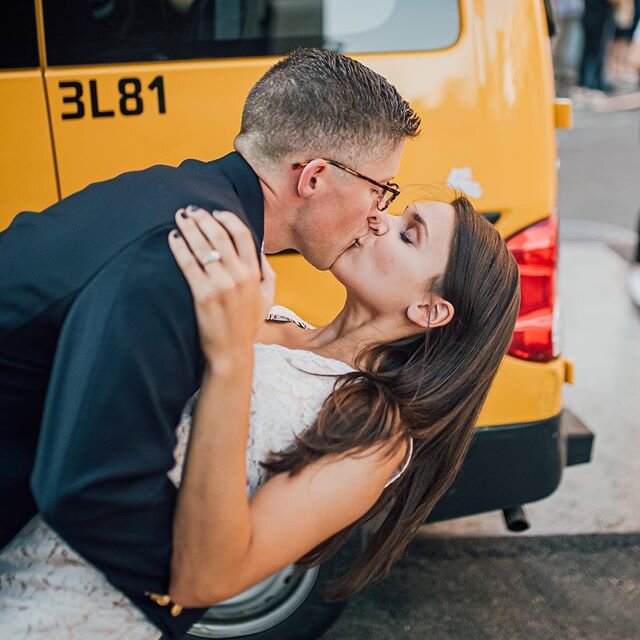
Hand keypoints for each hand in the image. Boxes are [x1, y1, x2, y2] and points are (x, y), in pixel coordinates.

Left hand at [168, 206, 275, 367]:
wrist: (233, 352)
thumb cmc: (247, 327)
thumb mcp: (268, 299)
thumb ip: (267, 273)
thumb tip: (260, 251)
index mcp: (254, 274)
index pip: (242, 235)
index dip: (227, 219)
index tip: (215, 212)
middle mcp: (239, 276)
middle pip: (219, 236)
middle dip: (203, 218)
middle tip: (191, 210)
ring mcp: (221, 285)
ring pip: (203, 247)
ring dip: (189, 228)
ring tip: (180, 217)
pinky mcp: (203, 295)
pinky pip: (188, 264)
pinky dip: (179, 248)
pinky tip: (173, 238)